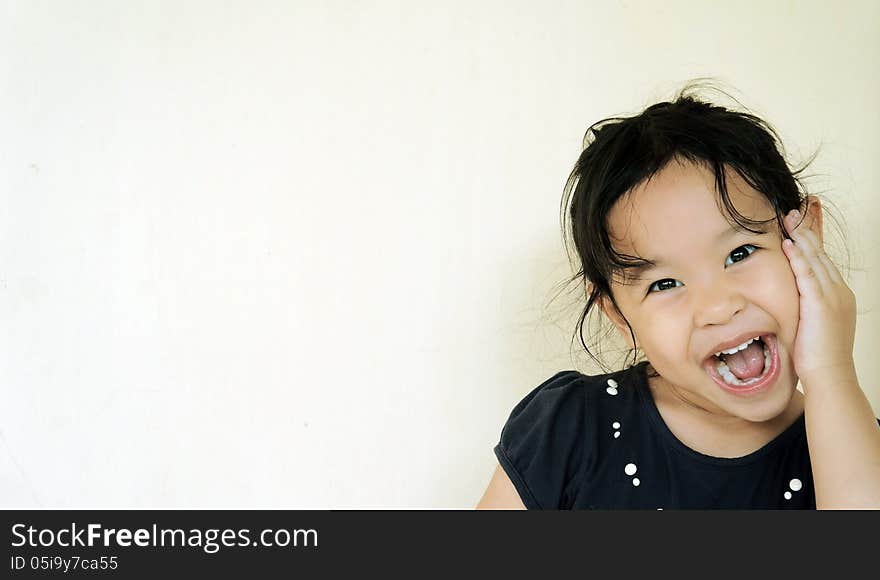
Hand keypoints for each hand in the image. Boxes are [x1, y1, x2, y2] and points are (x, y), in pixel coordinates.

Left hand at [781, 208, 856, 386]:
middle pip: (821, 253)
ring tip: (789, 219)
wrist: (830, 376)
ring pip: (816, 259)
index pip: (823, 260)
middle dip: (807, 231)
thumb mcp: (812, 323)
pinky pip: (808, 276)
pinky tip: (789, 244)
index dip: (812, 240)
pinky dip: (799, 258)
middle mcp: (839, 291)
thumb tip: (790, 298)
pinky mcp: (821, 305)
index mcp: (838, 294)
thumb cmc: (816, 355)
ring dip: (802, 237)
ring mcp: (832, 297)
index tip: (801, 222)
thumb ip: (804, 305)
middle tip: (794, 211)